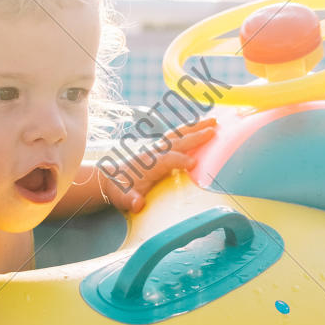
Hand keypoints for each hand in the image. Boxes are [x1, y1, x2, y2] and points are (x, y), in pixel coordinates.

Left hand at [100, 116, 218, 211]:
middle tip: (213, 131)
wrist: (110, 179)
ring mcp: (157, 148)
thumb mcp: (122, 198)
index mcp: (147, 164)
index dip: (178, 160)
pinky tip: (203, 125)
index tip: (193, 163)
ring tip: (214, 120)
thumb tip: (138, 203)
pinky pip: (177, 135)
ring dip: (196, 127)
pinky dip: (191, 129)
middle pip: (176, 141)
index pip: (165, 160)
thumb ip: (130, 200)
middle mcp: (154, 152)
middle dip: (194, 136)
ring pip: (178, 134)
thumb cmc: (120, 190)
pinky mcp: (160, 147)